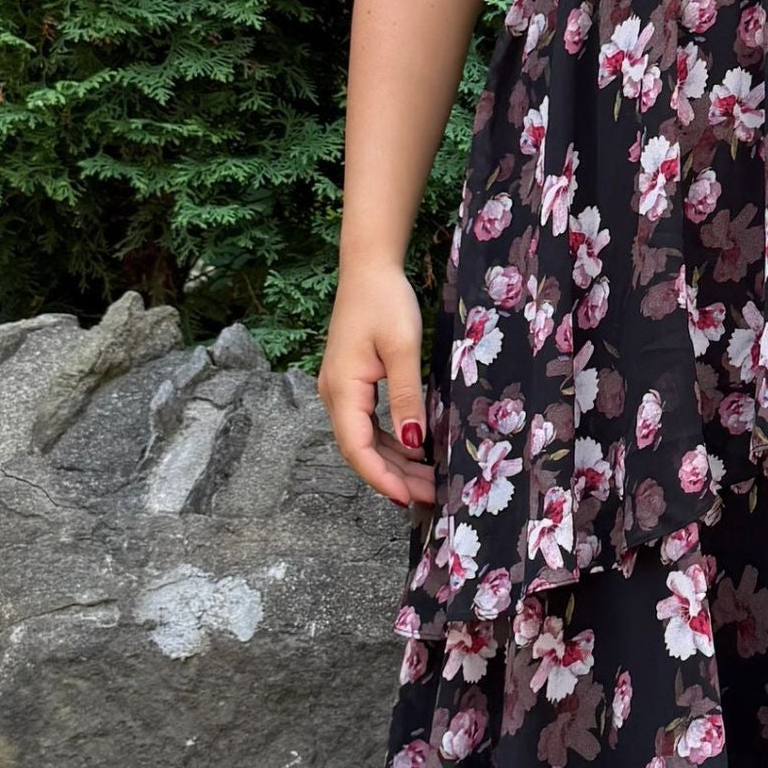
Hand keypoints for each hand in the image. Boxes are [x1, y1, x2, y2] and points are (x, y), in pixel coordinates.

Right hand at [319, 261, 436, 510]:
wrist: (369, 269)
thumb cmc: (385, 301)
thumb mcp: (402, 348)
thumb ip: (406, 396)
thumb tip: (413, 442)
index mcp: (343, 389)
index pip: (357, 449)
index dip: (382, 479)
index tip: (409, 499)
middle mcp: (335, 395)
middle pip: (361, 451)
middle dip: (394, 478)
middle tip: (431, 497)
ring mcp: (342, 391)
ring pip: (366, 441)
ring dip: (395, 464)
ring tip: (429, 482)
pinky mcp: (353, 385)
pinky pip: (369, 425)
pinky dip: (392, 444)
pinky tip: (416, 453)